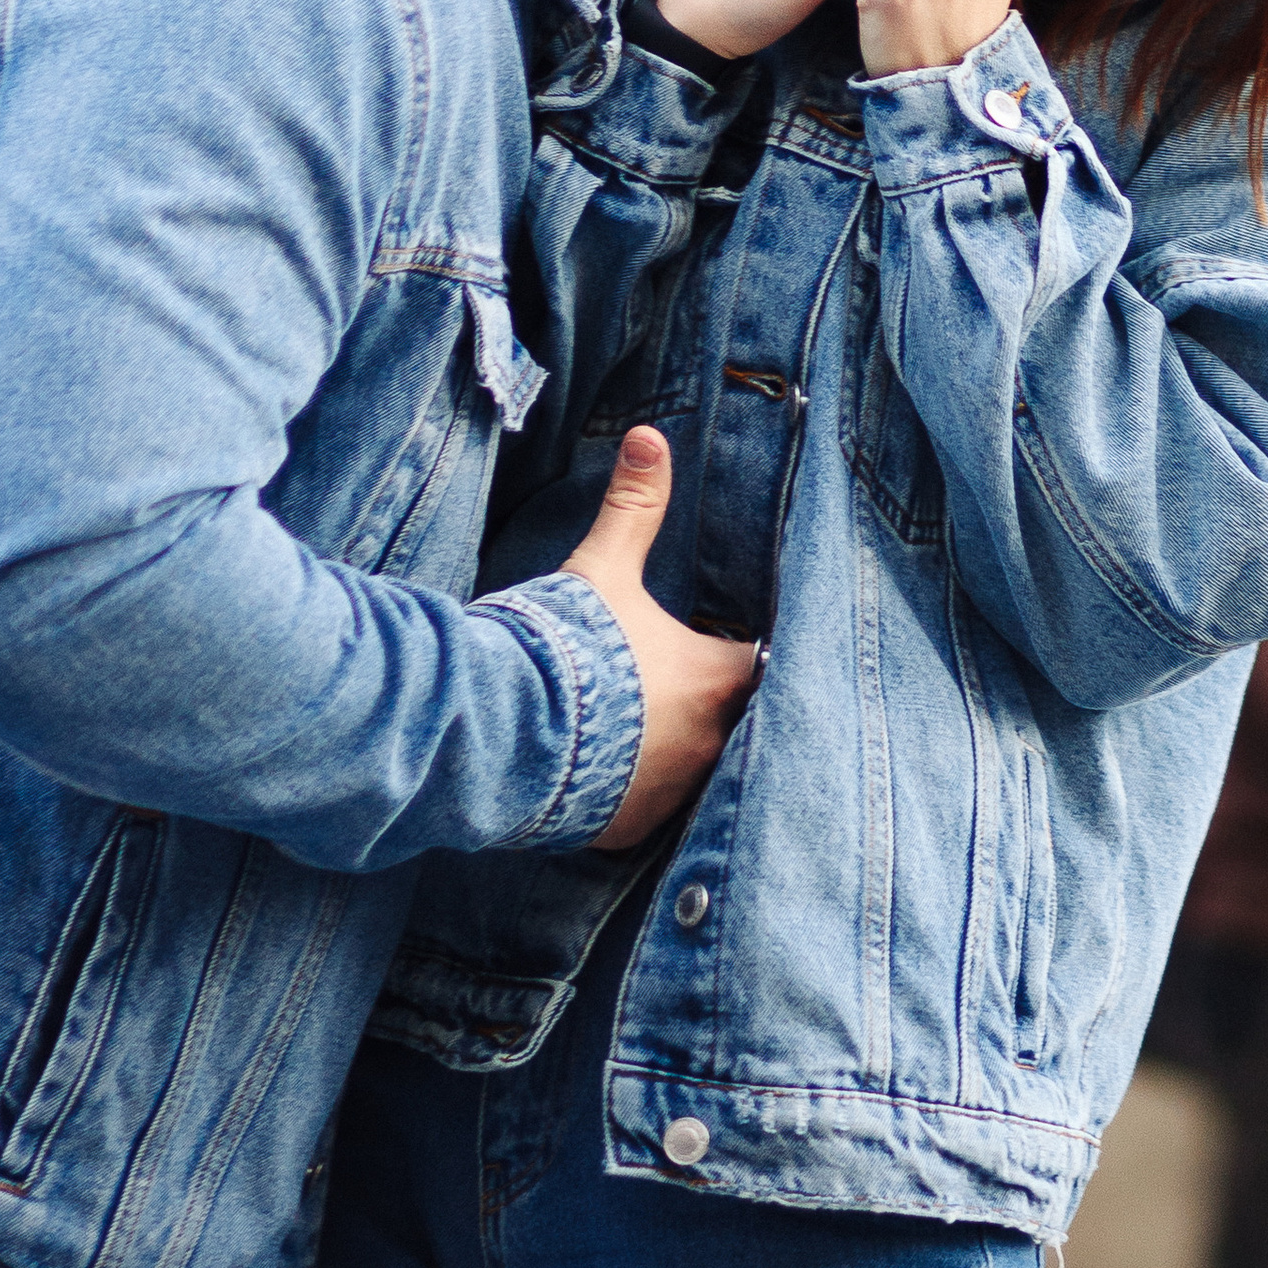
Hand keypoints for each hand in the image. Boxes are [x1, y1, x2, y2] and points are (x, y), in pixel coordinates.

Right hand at [558, 426, 758, 850]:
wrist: (505, 729)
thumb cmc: (565, 644)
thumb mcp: (600, 568)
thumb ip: (634, 507)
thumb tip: (650, 438)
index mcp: (718, 678)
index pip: (762, 665)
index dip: (747, 657)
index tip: (733, 650)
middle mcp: (712, 743)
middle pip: (742, 726)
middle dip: (724, 710)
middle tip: (693, 693)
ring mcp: (675, 793)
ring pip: (700, 773)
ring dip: (683, 754)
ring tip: (651, 733)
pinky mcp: (635, 829)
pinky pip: (652, 811)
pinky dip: (639, 793)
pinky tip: (614, 773)